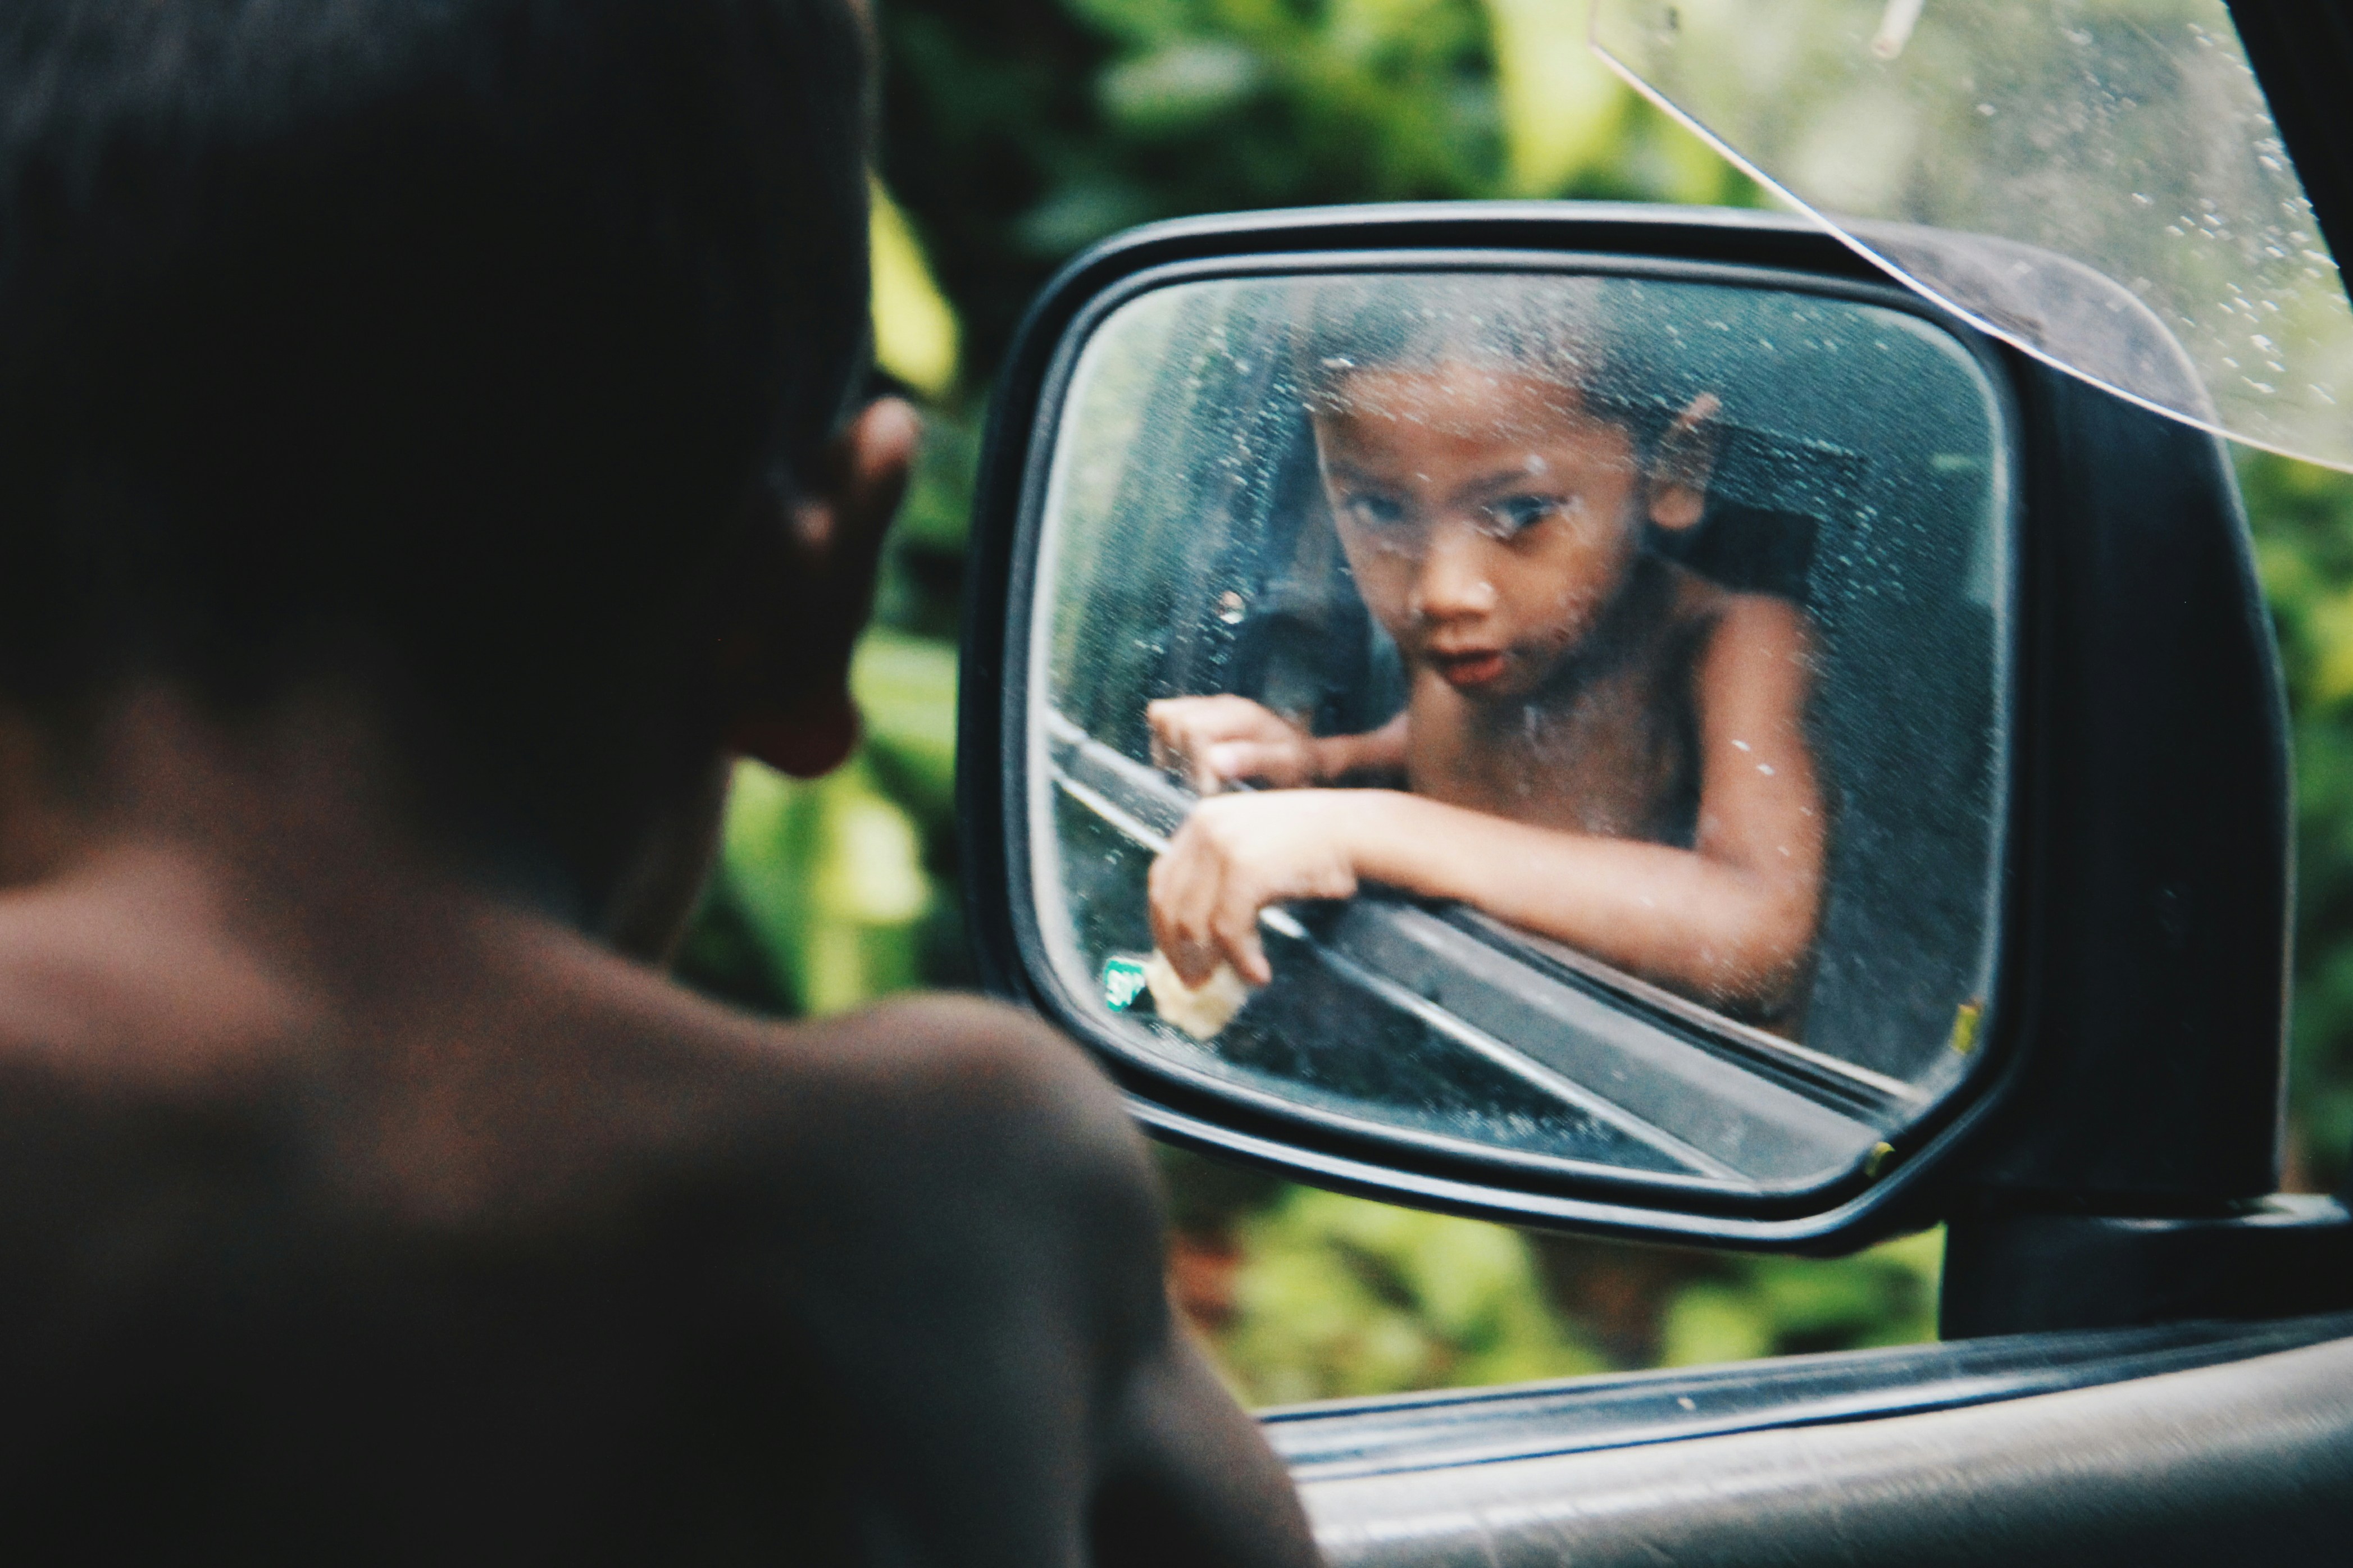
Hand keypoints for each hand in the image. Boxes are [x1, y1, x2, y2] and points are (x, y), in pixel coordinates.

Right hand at [1146, 696, 1322, 793]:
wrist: (1305, 754)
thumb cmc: (1297, 765)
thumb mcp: (1286, 766)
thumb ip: (1253, 760)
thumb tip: (1215, 761)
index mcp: (1243, 716)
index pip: (1195, 730)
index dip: (1195, 766)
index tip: (1210, 791)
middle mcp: (1223, 704)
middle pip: (1176, 722)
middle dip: (1183, 759)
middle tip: (1203, 784)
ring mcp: (1208, 705)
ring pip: (1163, 715)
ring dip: (1170, 748)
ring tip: (1192, 772)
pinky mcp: (1196, 710)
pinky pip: (1161, 715)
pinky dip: (1163, 740)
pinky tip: (1183, 761)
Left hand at [1149, 791, 1364, 985]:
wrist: (1361, 831)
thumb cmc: (1319, 846)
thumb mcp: (1258, 847)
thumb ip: (1224, 874)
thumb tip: (1197, 930)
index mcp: (1204, 818)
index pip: (1162, 878)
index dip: (1164, 923)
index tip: (1176, 955)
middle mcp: (1206, 827)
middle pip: (1169, 902)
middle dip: (1177, 950)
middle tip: (1193, 982)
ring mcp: (1223, 845)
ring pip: (1194, 921)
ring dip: (1210, 960)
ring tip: (1230, 981)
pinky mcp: (1245, 869)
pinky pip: (1228, 929)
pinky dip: (1241, 958)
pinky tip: (1258, 974)